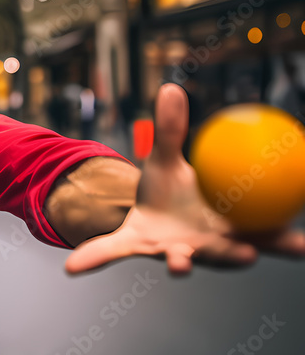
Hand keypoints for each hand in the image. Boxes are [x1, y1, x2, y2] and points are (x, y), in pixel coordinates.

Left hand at [65, 83, 304, 275]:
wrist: (144, 209)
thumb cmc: (170, 189)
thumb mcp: (166, 159)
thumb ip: (169, 130)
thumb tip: (171, 87)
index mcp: (226, 229)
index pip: (261, 235)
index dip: (282, 241)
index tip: (302, 242)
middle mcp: (205, 246)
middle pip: (228, 255)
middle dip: (239, 256)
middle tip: (250, 252)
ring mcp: (173, 251)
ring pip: (181, 259)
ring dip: (181, 262)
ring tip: (180, 264)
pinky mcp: (137, 248)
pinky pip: (113, 252)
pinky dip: (93, 258)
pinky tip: (72, 268)